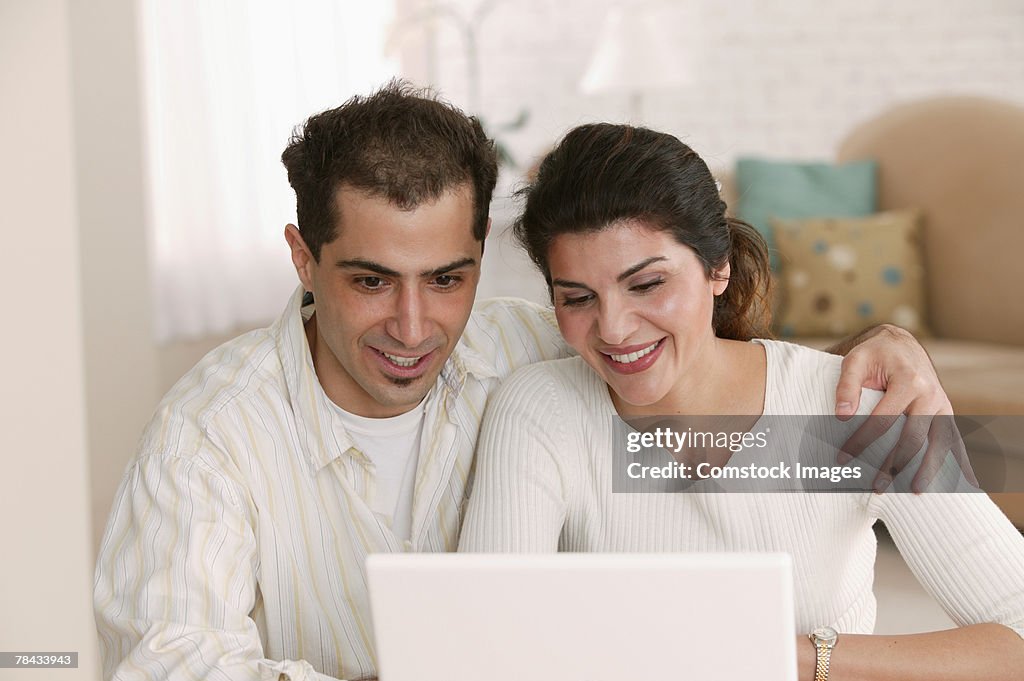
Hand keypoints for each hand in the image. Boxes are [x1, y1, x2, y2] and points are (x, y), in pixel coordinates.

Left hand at [832, 324, 976, 492]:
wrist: (901, 344)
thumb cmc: (875, 354)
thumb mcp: (855, 360)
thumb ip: (847, 386)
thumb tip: (841, 416)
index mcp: (908, 381)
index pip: (882, 420)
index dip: (861, 441)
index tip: (843, 459)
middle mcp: (930, 395)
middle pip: (912, 438)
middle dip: (894, 464)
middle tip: (877, 486)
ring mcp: (942, 405)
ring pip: (938, 443)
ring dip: (926, 469)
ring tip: (913, 491)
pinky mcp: (946, 412)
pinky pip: (954, 439)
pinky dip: (958, 461)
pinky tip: (963, 482)